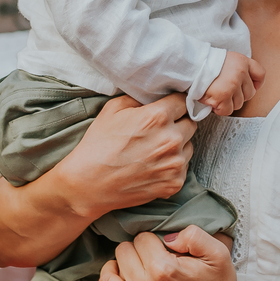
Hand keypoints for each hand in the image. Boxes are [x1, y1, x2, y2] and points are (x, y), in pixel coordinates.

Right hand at [61, 94, 196, 212]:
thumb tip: (155, 96)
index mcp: (158, 116)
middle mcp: (171, 139)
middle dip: (178, 123)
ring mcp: (175, 164)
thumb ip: (140, 98)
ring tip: (154, 149)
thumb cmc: (98, 144)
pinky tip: (153, 165)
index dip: (174, 103)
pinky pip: (183, 167)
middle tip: (159, 129)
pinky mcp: (174, 184)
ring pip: (189, 145)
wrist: (89, 184)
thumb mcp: (113, 108)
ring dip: (177, 145)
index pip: (183, 101)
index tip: (168, 107)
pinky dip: (172, 165)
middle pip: (190, 123)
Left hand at [92, 226, 243, 280]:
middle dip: (135, 250)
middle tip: (149, 256)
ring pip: (108, 279)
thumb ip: (192, 234)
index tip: (160, 246)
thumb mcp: (216, 251)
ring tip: (128, 267)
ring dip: (116, 268)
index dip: (151, 238)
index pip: (140, 238)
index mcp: (164, 270)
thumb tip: (165, 237)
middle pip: (122, 254)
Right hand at [200, 49, 264, 116]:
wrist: (191, 66)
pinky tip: (213, 100)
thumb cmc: (207, 65)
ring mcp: (232, 85)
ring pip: (239, 104)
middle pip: (250, 94)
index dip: (256, 84)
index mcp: (242, 61)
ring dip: (228, 102)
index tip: (248, 87)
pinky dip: (220, 108)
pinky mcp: (223, 96)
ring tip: (217, 93)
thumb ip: (239, 70)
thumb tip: (249, 87)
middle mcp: (240, 72)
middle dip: (238, 95)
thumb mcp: (228, 60)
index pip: (260, 74)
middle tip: (225, 90)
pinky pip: (227, 110)